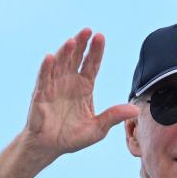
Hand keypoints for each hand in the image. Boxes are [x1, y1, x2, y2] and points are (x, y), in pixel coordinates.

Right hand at [21, 28, 138, 160]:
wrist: (50, 147)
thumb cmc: (73, 137)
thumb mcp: (98, 128)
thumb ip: (114, 116)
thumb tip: (136, 110)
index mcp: (84, 87)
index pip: (91, 64)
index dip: (95, 51)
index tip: (101, 36)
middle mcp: (69, 82)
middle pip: (76, 59)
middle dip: (82, 44)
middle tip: (88, 30)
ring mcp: (54, 87)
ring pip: (60, 64)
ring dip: (65, 52)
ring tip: (73, 40)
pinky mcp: (40, 95)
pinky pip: (43, 79)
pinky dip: (46, 68)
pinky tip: (50, 57)